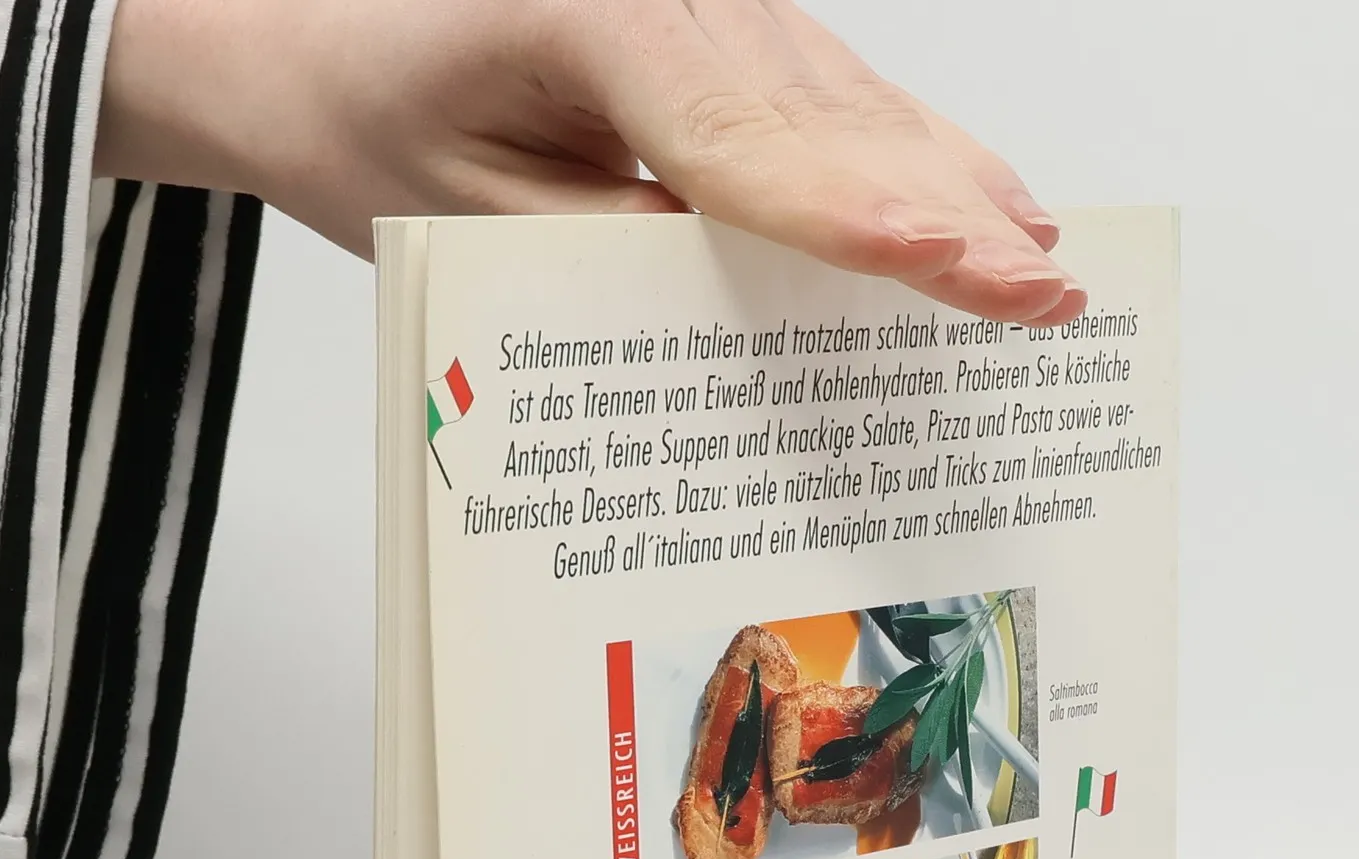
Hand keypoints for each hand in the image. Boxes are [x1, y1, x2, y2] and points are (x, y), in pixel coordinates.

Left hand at [96, 0, 1084, 323]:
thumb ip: (608, 267)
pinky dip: (915, 164)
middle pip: (836, 124)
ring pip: (857, 112)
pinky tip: (983, 202)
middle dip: (950, 217)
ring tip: (1042, 270)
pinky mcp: (724, 46)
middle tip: (1044, 294)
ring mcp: (713, 15)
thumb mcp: (467, 224)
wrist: (313, 44)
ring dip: (958, 194)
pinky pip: (836, 108)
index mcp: (599, 17)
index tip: (947, 261)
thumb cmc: (372, 124)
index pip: (750, 137)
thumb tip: (739, 327)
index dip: (857, 211)